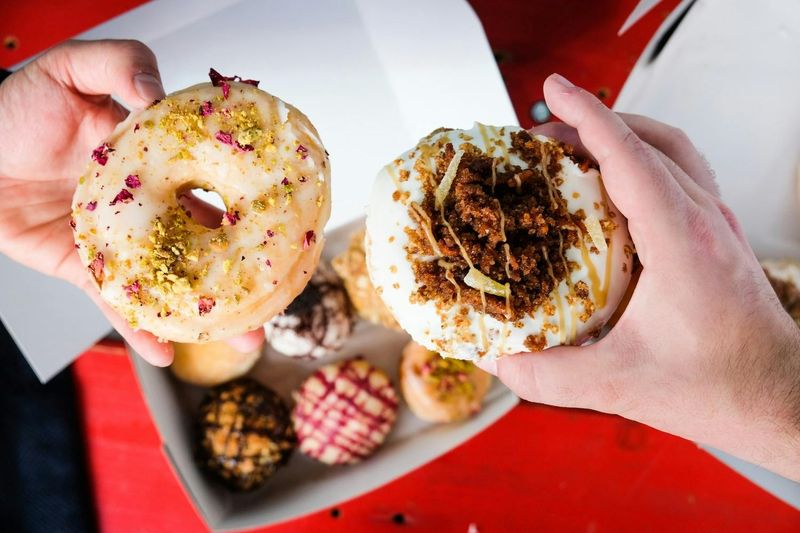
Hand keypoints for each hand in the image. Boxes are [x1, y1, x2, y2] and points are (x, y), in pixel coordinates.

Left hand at [0, 39, 263, 365]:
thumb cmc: (14, 108)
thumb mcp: (69, 69)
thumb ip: (121, 65)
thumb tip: (159, 94)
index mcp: (157, 161)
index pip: (215, 182)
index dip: (249, 203)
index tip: (283, 224)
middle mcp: (149, 204)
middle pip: (207, 241)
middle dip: (243, 270)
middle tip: (277, 293)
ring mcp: (121, 242)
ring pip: (172, 281)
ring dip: (206, 311)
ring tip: (243, 335)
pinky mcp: (87, 269)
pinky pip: (117, 304)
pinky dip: (140, 330)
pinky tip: (164, 351)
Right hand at [477, 74, 799, 480]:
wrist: (780, 398)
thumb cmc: (716, 389)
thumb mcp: (619, 385)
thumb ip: (548, 377)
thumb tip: (494, 358)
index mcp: (680, 243)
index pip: (630, 157)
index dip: (586, 117)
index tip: (553, 89)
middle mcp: (705, 220)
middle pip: (649, 140)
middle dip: (592, 122)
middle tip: (540, 132)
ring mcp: (718, 224)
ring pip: (672, 148)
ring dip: (622, 133)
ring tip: (574, 143)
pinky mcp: (720, 235)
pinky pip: (683, 171)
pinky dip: (645, 157)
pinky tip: (616, 182)